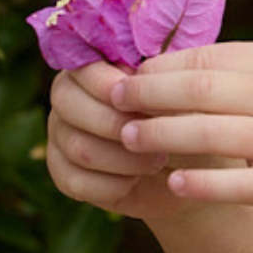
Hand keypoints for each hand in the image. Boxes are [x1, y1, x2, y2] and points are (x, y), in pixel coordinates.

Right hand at [45, 60, 191, 224]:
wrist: (191, 171)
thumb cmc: (189, 122)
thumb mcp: (183, 99)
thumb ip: (160, 83)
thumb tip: (140, 77)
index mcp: (94, 69)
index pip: (82, 68)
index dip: (107, 84)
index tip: (139, 102)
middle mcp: (69, 98)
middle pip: (67, 103)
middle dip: (114, 123)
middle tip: (155, 136)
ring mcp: (61, 136)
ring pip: (76, 145)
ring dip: (122, 158)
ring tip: (156, 160)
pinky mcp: (64, 174)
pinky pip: (74, 180)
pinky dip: (111, 184)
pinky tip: (135, 180)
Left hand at [113, 41, 252, 239]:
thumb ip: (251, 73)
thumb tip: (178, 67)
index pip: (209, 57)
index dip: (161, 67)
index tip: (128, 75)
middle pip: (201, 89)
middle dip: (149, 95)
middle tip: (113, 101)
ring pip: (209, 133)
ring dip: (160, 135)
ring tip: (128, 139)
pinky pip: (233, 183)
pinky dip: (198, 182)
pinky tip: (171, 183)